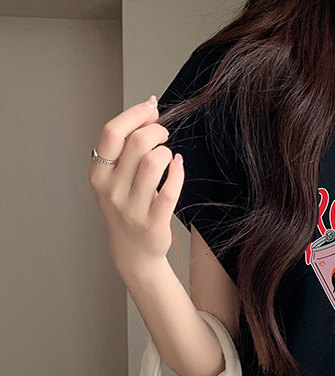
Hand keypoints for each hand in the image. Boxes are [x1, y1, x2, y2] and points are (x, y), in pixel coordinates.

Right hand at [88, 97, 183, 269]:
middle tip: (163, 134)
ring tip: (167, 155)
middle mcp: (112, 190)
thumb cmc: (127, 207)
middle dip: (155, 131)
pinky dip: (178, 172)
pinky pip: (170, 190)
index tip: (151, 107)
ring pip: (153, 163)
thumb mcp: (116, 178)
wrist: (133, 251)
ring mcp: (133, 208)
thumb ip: (127, 146)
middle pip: (135, 143)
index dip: (134, 114)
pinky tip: (178, 165)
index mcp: (99, 174)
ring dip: (166, 152)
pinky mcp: (154, 222)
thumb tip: (149, 107)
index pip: (111, 133)